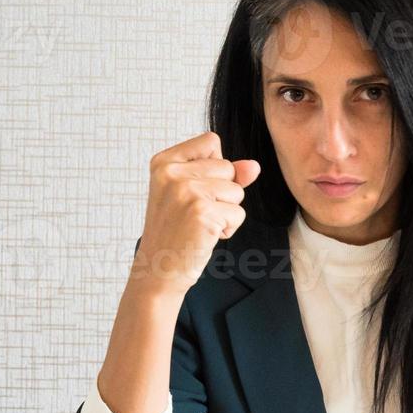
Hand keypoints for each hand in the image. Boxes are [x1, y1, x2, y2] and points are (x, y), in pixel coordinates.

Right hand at [130, 131, 260, 298]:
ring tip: (199, 225)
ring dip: (226, 212)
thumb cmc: (175, 232)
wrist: (158, 271)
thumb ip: (223, 174)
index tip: (195, 189)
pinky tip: (205, 236)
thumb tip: (254, 166)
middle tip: (194, 214)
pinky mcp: (203, 212)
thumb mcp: (192, 194)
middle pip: (228, 167)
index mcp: (163, 162)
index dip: (216, 166)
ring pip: (236, 191)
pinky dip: (228, 229)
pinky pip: (238, 213)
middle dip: (222, 193)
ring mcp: (186, 191)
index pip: (211, 141)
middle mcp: (172, 172)